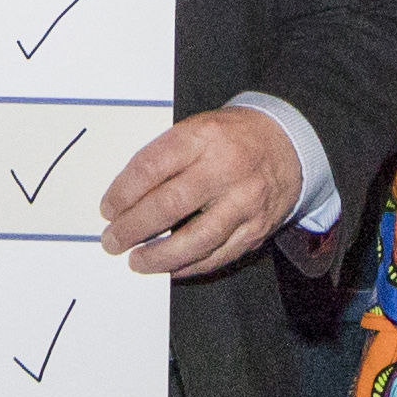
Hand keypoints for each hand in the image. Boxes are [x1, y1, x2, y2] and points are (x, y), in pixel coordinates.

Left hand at [94, 107, 306, 275]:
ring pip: (197, 239)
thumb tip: (125, 199)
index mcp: (203, 137)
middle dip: (134, 228)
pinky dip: (190, 266)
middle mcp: (226, 169)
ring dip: (160, 256)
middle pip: (170, 205)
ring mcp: (245, 201)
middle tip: (113, 241)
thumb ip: (164, 159)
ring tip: (137, 261)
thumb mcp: (196, 129)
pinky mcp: (257, 228)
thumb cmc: (231, 138)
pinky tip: (170, 267)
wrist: (288, 145)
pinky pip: (219, 255)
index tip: (108, 209)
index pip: (152, 167)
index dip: (124, 192)